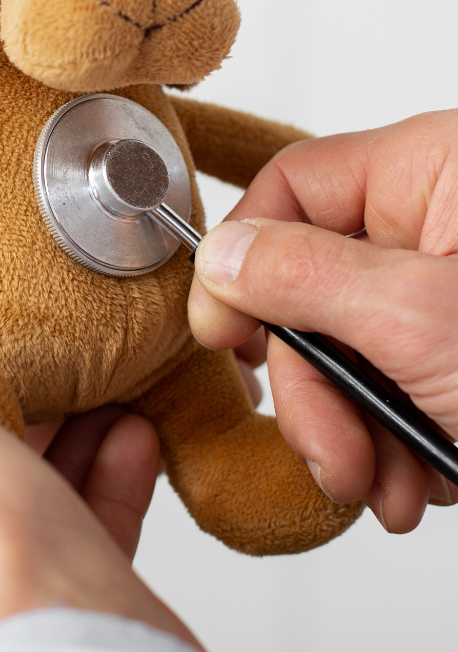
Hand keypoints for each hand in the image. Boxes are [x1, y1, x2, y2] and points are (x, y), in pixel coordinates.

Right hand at [188, 112, 457, 532]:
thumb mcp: (421, 320)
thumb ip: (301, 276)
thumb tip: (218, 257)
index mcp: (432, 171)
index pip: (292, 187)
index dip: (242, 260)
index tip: (225, 336)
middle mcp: (433, 223)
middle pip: (307, 283)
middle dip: (312, 384)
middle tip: (326, 448)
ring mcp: (441, 292)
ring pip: (340, 346)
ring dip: (345, 426)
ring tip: (381, 482)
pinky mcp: (451, 349)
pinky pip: (381, 382)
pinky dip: (384, 440)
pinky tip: (412, 477)